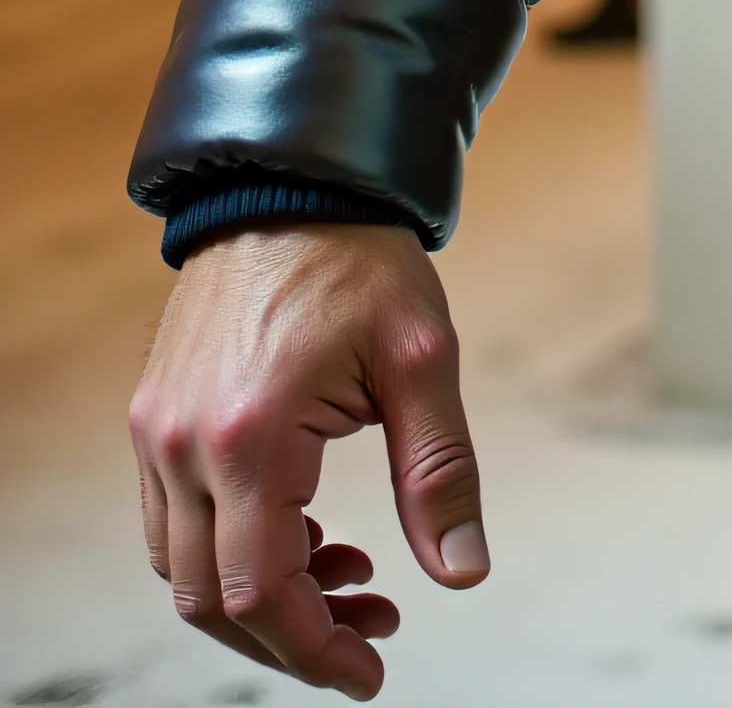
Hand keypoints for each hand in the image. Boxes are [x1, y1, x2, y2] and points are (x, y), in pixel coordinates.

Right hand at [130, 222, 487, 697]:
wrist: (294, 185)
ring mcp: (157, 435)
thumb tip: (465, 570)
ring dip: (261, 596)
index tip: (369, 670)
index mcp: (251, 436)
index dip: (317, 647)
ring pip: (185, 571)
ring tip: (352, 576)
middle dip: (293, 634)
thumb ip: (441, 473)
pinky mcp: (154, 421)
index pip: (263, 592)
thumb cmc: (361, 260)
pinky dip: (234, 551)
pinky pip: (176, 524)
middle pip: (212, 601)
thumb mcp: (424, 359)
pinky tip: (306, 535)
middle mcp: (184, 445)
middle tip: (371, 630)